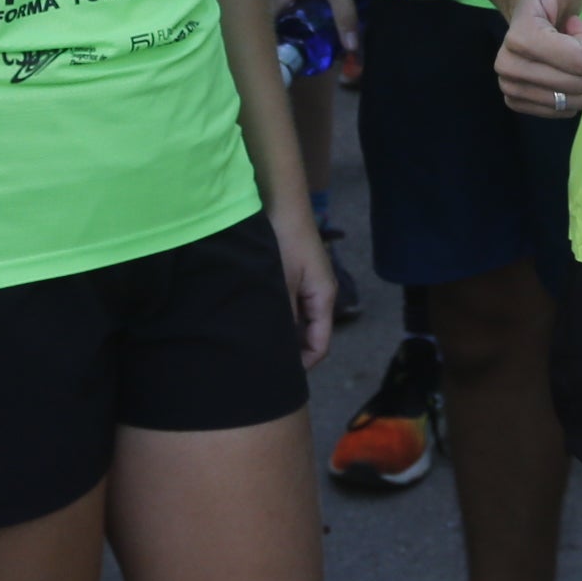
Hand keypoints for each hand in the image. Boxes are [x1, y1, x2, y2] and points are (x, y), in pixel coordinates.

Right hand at [268, 0, 359, 55]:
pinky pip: (291, 1)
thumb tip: (351, 48)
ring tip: (302, 50)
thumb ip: (344, 15)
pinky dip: (299, 14)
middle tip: (295, 63)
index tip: (276, 67)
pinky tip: (312, 24)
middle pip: (270, 19)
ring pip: (281, 10)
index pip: (261, 26)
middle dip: (281, 40)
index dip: (266, 46)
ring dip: (290, 27)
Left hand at [271, 199, 338, 371]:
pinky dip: (278, 316)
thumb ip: (282, 317)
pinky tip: (257, 318)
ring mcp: (308, 284)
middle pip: (311, 335)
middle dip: (291, 352)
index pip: (320, 345)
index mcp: (324, 298)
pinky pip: (290, 305)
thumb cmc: (284, 242)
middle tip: (263, 364)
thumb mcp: (281, 284)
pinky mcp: (295, 274)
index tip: (278, 377)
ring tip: (257, 344)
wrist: (281, 202)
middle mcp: (320, 294)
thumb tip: (275, 349)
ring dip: (282, 333)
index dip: (303, 365)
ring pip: (298, 320)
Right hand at [493, 0, 581, 117]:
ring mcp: (509, 88)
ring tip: (562, 54)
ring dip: (575, 80)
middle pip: (575, 86)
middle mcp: (507, 68)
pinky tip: (558, 73)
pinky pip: (557, 113)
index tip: (569, 25)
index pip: (579, 62)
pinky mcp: (515, 102)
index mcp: (520, 39)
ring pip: (568, 102)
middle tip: (567, 40)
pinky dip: (565, 96)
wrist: (530, 11)